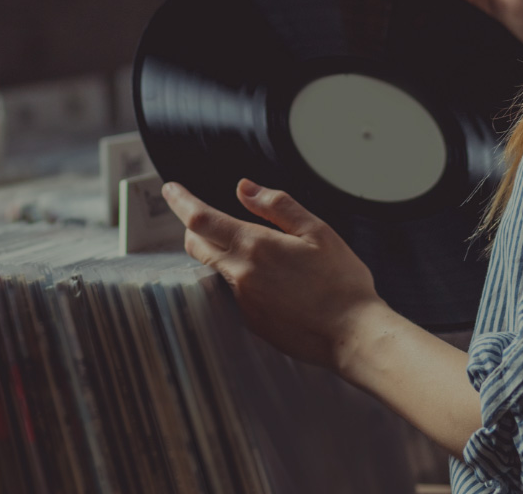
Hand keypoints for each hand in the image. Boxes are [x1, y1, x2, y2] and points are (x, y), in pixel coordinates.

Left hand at [162, 178, 386, 371]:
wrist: (352, 335)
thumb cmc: (342, 282)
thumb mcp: (317, 231)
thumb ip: (277, 206)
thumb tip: (245, 188)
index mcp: (255, 247)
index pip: (200, 219)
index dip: (180, 201)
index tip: (170, 190)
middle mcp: (241, 275)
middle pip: (198, 245)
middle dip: (195, 227)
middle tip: (205, 215)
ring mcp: (244, 302)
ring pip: (219, 269)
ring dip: (224, 253)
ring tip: (258, 249)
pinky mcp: (252, 322)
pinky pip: (237, 292)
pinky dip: (245, 279)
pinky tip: (277, 282)